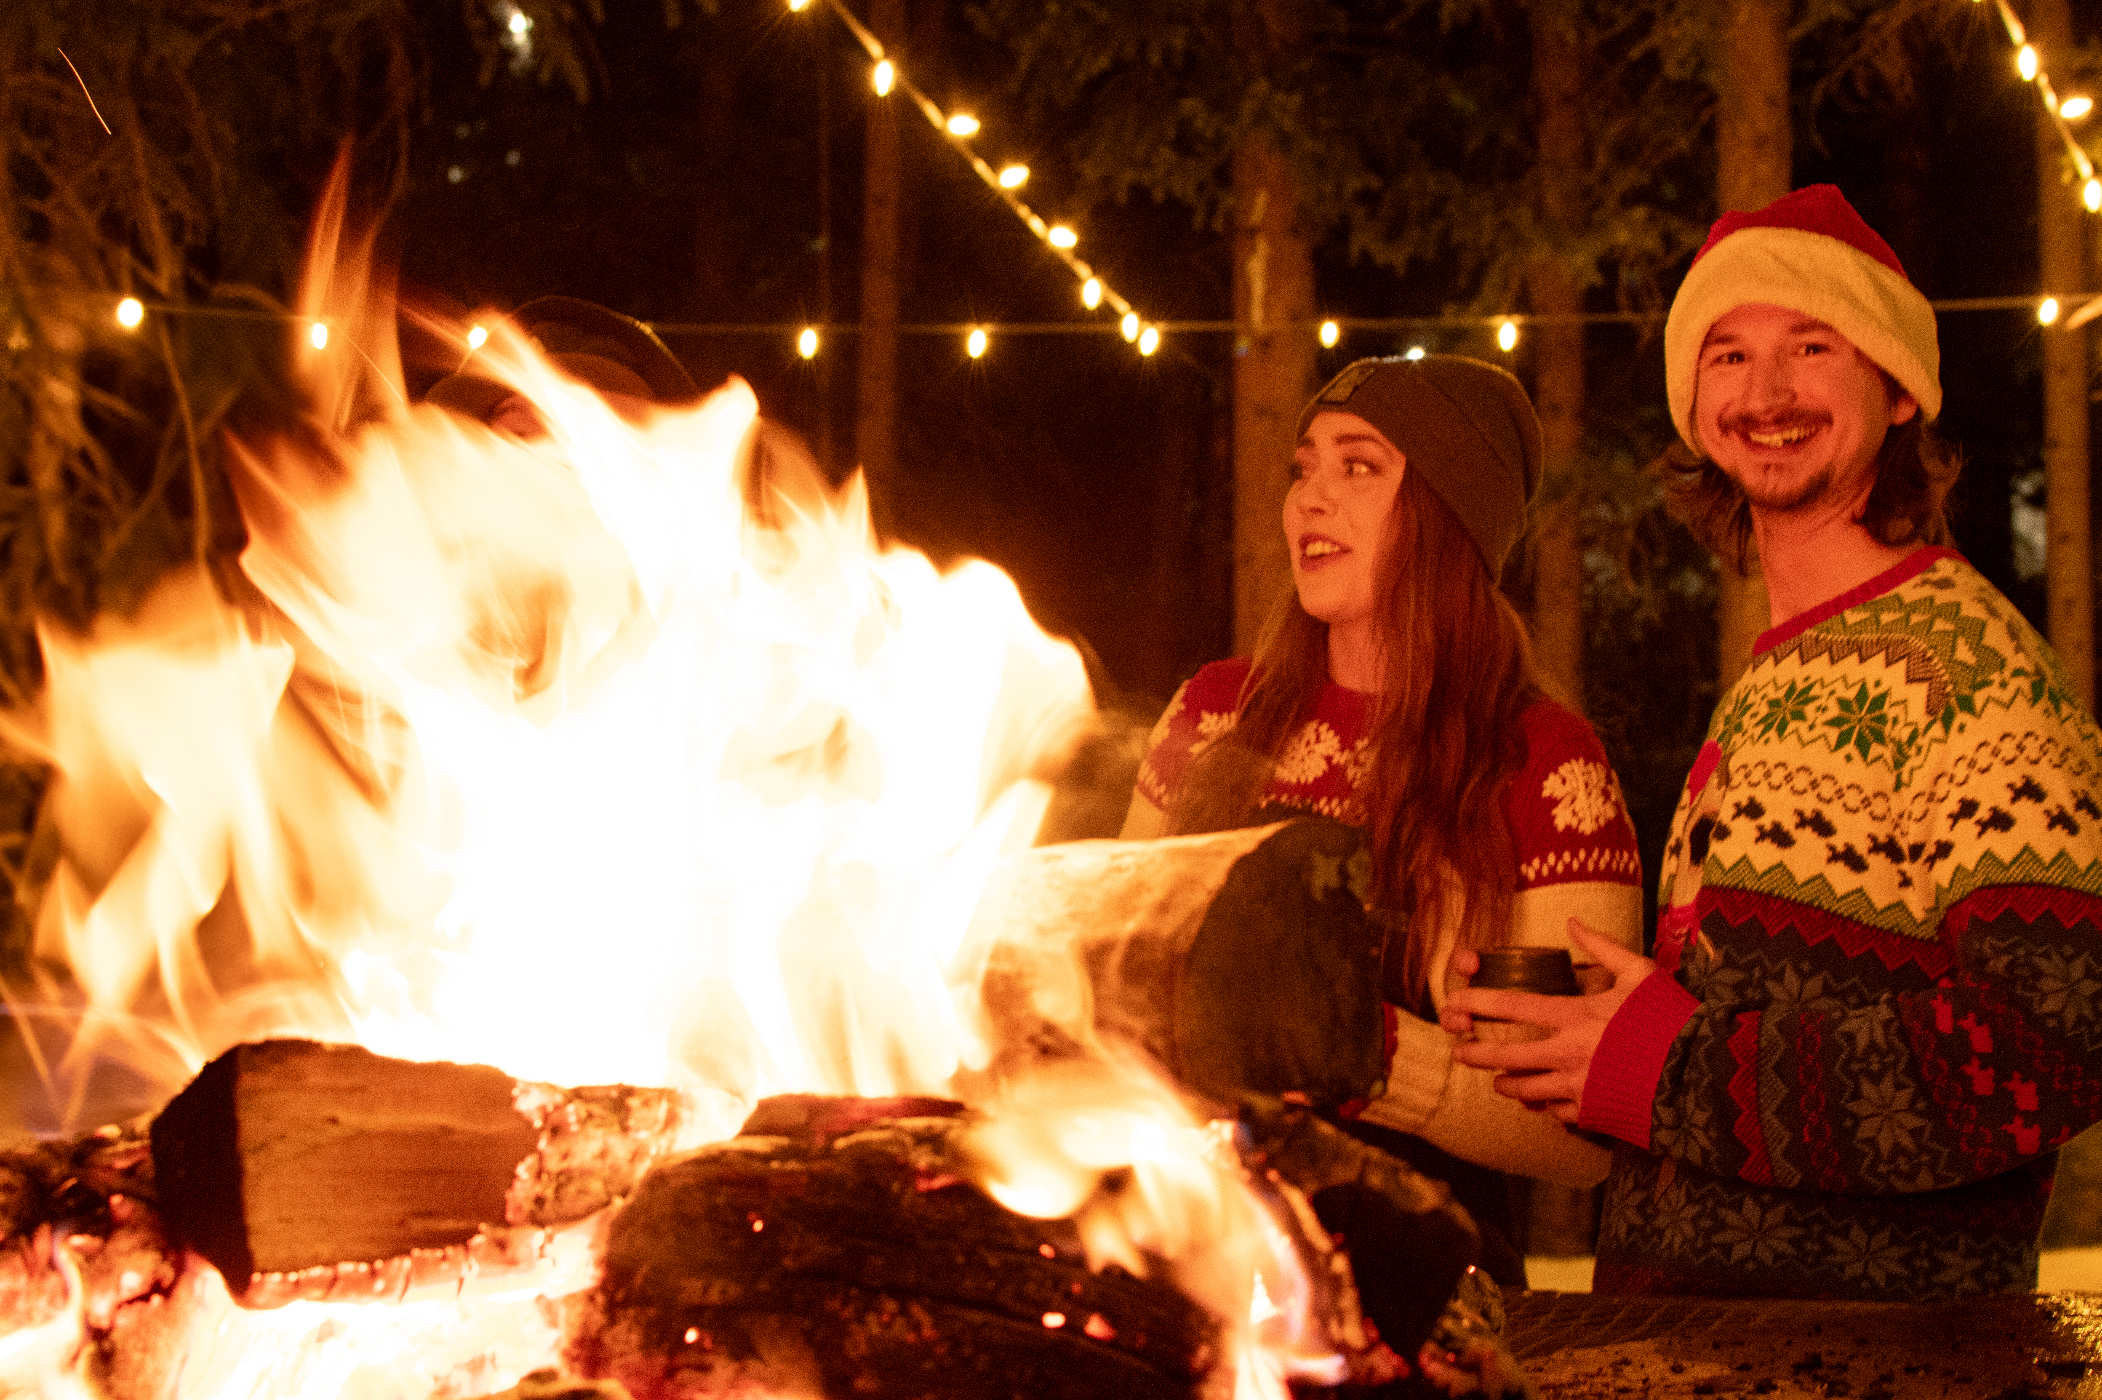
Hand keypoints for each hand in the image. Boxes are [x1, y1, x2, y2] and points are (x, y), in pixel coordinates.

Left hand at [1441, 918, 1655, 1123]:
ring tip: (1499, 1081)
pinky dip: (1546, 1106)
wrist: (1702, 1072)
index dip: (1478, 1003)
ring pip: (1525, 1091)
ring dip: (1508, 1085)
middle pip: (1506, 1057)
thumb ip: (1601, 947)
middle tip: (1460, 1052)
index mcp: (1576, 1016)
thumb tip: (1572, 920)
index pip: (1513, 1007)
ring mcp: (1578, 1087)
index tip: (1456, 1002)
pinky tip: (1544, 1101)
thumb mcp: (1640, 972)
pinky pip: (1556, 1113)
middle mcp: (1568, 1053)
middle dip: (1477, 1055)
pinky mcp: (1592, 1113)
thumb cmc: (1671, 1017)